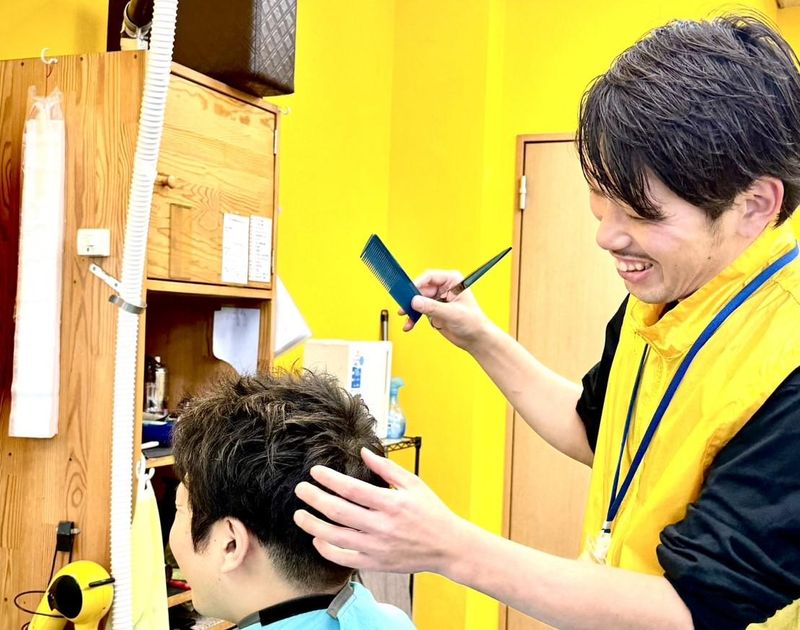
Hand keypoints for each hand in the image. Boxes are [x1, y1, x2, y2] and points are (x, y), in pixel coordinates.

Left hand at [294, 447, 466, 574]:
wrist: (448, 547)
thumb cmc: (431, 512)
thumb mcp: (413, 484)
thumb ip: (386, 468)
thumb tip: (363, 452)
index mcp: (391, 503)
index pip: (351, 489)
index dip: (329, 479)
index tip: (315, 472)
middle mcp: (381, 526)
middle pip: (338, 511)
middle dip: (314, 499)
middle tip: (301, 490)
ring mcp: (377, 547)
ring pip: (335, 537)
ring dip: (313, 525)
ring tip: (299, 515)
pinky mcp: (376, 563)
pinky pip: (344, 558)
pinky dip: (327, 549)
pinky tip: (318, 538)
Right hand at [402, 269, 492, 351]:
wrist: (476, 339)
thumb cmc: (473, 322)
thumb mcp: (452, 313)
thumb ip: (433, 307)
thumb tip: (416, 301)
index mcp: (452, 281)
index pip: (430, 277)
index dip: (418, 283)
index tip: (409, 292)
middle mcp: (444, 289)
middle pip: (421, 289)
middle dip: (412, 299)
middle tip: (404, 307)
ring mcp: (437, 300)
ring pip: (418, 301)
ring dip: (410, 309)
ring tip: (405, 316)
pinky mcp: (433, 311)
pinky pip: (419, 312)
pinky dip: (413, 318)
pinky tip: (409, 324)